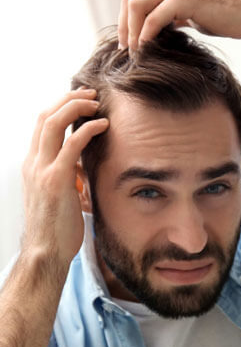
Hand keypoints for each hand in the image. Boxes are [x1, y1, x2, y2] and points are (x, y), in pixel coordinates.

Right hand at [21, 89, 108, 266]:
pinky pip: (71, 145)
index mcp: (33, 165)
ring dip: (76, 107)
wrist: (46, 252)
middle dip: (68, 99)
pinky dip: (87, 130)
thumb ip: (65, 175)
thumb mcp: (58, 194)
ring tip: (96, 103)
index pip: (42, 124)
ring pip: (53, 123)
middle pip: (45, 116)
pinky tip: (102, 126)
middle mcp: (33, 163)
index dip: (60, 106)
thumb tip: (80, 164)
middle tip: (90, 93)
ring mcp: (41, 170)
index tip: (80, 100)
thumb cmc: (55, 226)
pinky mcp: (55, 180)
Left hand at [118, 0, 240, 50]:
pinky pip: (154, 17)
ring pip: (137, 5)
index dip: (125, 20)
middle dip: (123, 27)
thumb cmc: (225, 15)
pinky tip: (146, 48)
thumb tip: (152, 31)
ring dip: (132, 32)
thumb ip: (171, 15)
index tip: (127, 43)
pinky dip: (145, 34)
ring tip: (135, 52)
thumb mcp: (191, 13)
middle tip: (126, 50)